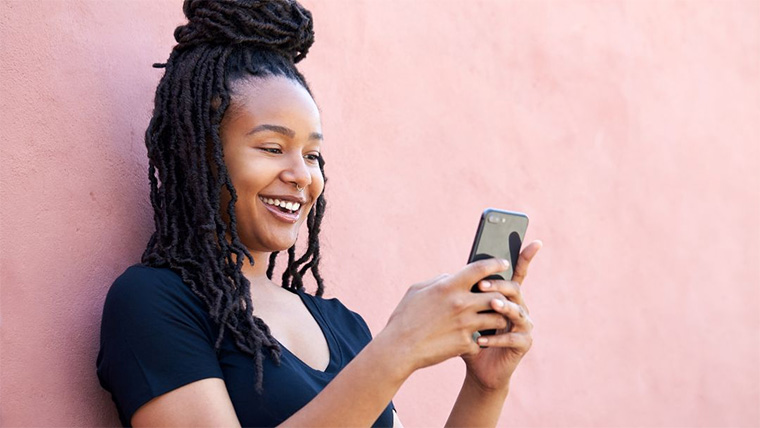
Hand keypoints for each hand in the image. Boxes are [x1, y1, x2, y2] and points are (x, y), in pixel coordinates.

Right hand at [378, 257, 514, 375]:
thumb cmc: (404, 317)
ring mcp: (465, 325)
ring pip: (498, 319)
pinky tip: (474, 341)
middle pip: (497, 296)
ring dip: (497, 319)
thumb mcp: (417, 290)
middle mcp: (461, 304)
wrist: (399, 349)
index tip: (504, 263)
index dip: (495, 263)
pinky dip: (479, 341)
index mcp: (449, 286)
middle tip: (502, 299)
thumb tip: (454, 276)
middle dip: (502, 297)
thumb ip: (440, 280)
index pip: (480, 269)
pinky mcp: (466, 344)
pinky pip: (482, 341)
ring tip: (493, 320)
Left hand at [460, 240, 542, 392]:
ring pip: (517, 311)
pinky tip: (480, 340)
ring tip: (490, 305)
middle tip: (482, 284)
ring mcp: (524, 325)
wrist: (477, 366)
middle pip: (514, 289)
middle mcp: (520, 307)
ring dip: (503, 307)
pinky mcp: (524, 344)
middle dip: (499, 285)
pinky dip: (496, 339)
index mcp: (507, 296)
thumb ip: (465, 293)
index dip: (526, 257)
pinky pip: (513, 338)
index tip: (535, 242)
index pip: (518, 273)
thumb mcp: (465, 311)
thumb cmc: (469, 334)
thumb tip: (453, 274)